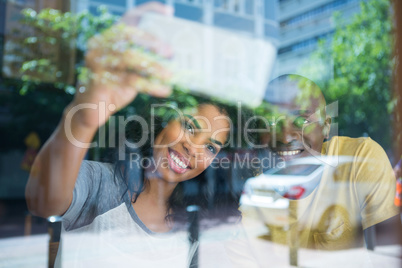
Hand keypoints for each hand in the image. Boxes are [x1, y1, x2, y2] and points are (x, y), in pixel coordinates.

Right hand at [73, 2, 173, 127]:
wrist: (92, 110)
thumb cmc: (116, 87)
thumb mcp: (132, 70)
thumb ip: (145, 58)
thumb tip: (173, 55)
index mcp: (108, 38)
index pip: (128, 17)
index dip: (149, 11)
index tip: (169, 13)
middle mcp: (99, 45)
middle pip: (127, 34)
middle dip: (152, 41)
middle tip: (171, 52)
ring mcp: (96, 61)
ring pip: (129, 57)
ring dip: (153, 66)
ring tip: (170, 75)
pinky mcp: (98, 80)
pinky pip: (129, 79)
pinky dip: (150, 85)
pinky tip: (164, 89)